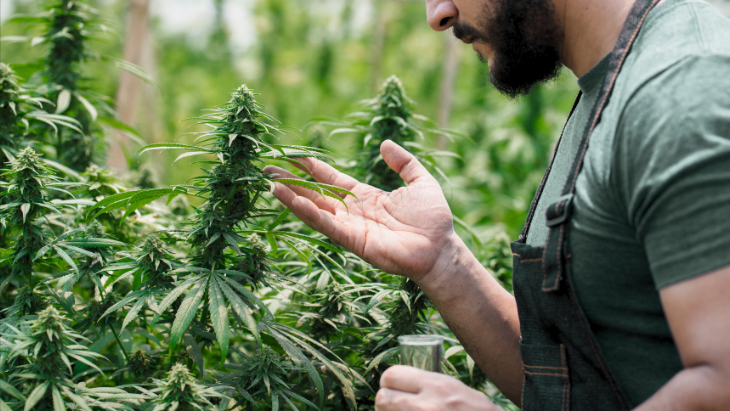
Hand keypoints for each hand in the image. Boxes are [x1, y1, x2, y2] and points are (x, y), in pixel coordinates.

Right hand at [264, 140, 458, 284]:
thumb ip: (404, 162)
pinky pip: (327, 226)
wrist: (441, 248)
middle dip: (292, 182)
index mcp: (365, 196)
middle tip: (267, 169)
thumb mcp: (420, 180)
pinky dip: (309, 214)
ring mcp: (351, 227)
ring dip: (292, 198)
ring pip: (315, 210)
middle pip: (315, 194)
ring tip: (271, 185)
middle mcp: (353, 211)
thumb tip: (385, 143)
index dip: (312, 167)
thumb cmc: (433, 218)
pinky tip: (292, 202)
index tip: (292, 154)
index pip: (331, 179)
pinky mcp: (353, 241)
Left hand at [375, 366, 497, 410]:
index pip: (391, 375)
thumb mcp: (456, 390)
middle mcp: (425, 405)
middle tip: (393, 406)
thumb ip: (429, 386)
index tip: (393, 387)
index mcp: (436, 386)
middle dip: (385, 402)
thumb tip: (400, 384)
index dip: (388, 381)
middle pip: (382, 398)